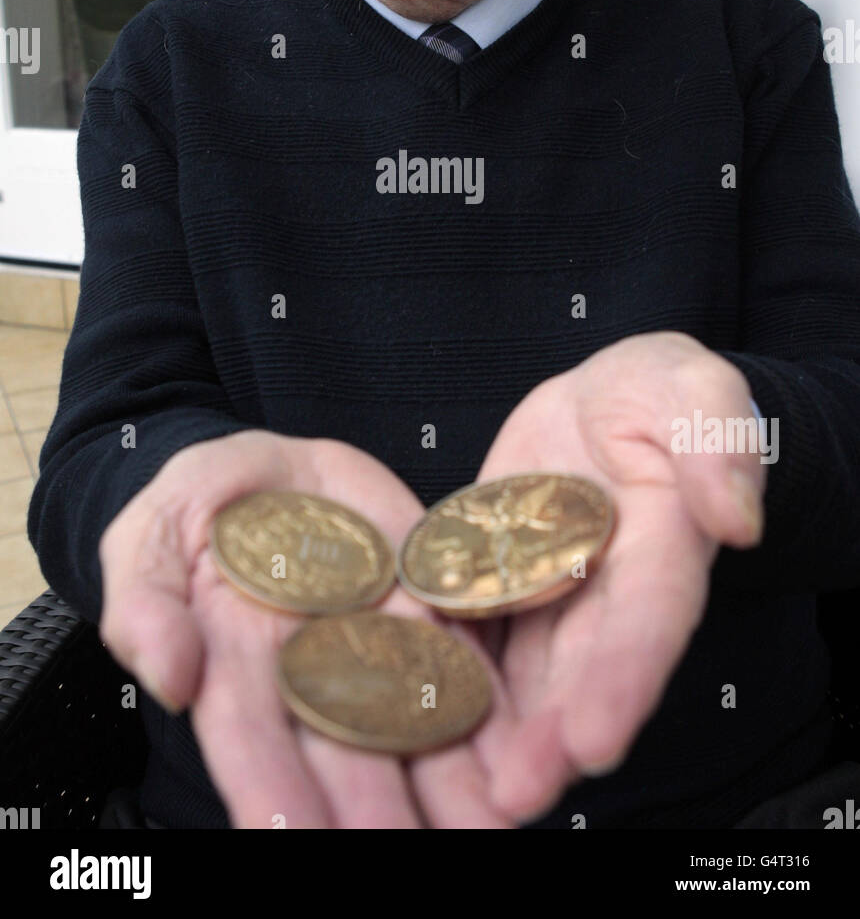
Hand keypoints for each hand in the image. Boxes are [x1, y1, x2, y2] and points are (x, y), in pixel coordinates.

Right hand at [98, 430, 516, 828]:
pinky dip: (493, 706)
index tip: (291, 835)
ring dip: (454, 783)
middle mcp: (314, 674)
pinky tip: (522, 749)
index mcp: (236, 669)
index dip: (271, 790)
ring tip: (490, 829)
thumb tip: (167, 676)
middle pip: (347, 755)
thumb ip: (146, 607)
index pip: (253, 741)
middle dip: (380, 814)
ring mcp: (376, 641)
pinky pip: (464, 655)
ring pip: (417, 723)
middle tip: (409, 853)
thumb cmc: (191, 510)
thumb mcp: (148, 539)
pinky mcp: (426, 603)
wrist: (265, 466)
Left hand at [474, 331, 766, 820]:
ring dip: (498, 736)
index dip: (625, 681)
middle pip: (581, 672)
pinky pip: (471, 633)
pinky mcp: (499, 585)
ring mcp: (551, 597)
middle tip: (514, 796)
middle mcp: (609, 592)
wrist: (600, 400)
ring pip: (524, 675)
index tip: (597, 741)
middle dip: (551, 738)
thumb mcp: (693, 391)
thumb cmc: (657, 393)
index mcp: (665, 548)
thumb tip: (737, 519)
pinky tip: (411, 719)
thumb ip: (718, 442)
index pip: (650, 621)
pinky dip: (446, 676)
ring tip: (463, 794)